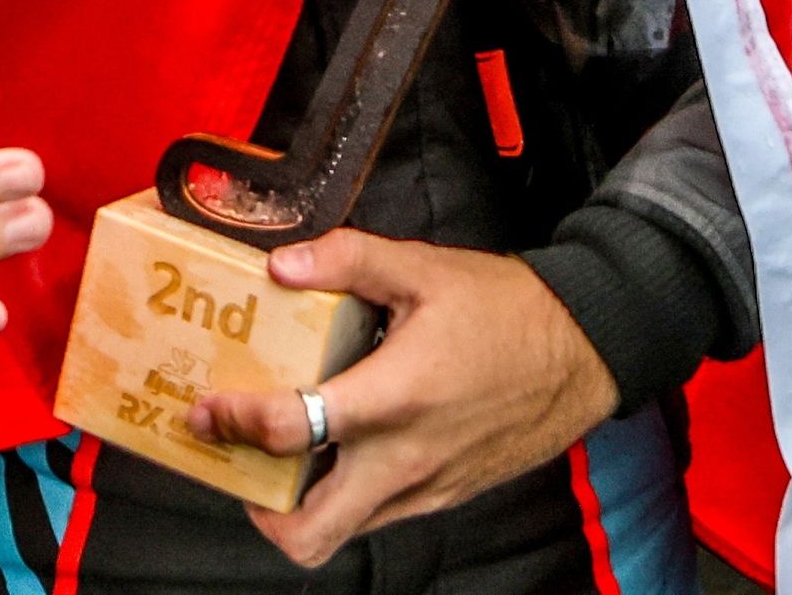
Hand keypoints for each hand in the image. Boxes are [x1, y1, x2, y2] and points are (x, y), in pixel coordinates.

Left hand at [188, 234, 619, 567]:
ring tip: (281, 455)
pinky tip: (340, 448)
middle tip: (236, 460)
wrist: (585, 350)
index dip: (234, 424)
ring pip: (343, 531)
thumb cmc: (508, 309)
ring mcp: (426, 486)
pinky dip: (346, 494)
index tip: (207, 409)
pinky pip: (380, 515)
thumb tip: (284, 264)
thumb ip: (348, 260)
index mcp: (394, 398)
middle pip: (309, 532)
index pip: (291, 431)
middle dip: (257, 509)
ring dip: (300, 504)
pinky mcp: (446, 495)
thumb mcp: (424, 268)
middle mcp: (405, 459)